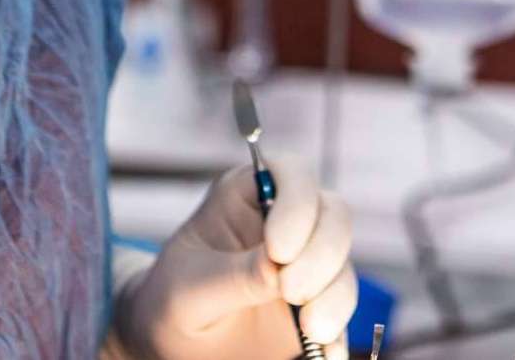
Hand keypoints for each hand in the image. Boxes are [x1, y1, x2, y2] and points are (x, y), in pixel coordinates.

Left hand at [113, 157, 355, 359]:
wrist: (173, 345)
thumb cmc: (170, 302)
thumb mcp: (188, 291)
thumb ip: (233, 276)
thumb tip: (280, 269)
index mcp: (245, 196)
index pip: (290, 172)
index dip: (297, 203)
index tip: (279, 249)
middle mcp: (284, 222)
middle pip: (333, 215)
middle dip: (322, 253)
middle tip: (292, 291)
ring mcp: (306, 262)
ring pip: (343, 264)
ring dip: (335, 295)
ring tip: (310, 329)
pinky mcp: (317, 303)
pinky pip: (344, 311)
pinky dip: (341, 332)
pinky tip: (326, 352)